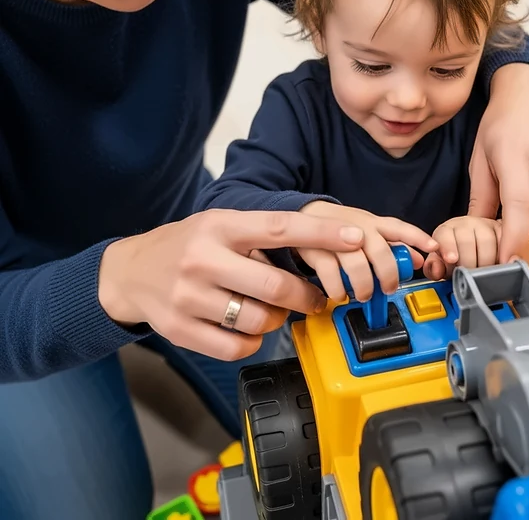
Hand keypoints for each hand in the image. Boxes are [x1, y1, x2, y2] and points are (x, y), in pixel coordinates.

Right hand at [97, 209, 365, 361]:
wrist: (129, 272)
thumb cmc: (187, 246)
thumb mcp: (219, 226)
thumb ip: (260, 238)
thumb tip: (318, 254)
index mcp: (219, 226)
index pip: (279, 228)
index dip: (320, 235)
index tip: (355, 238)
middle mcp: (202, 259)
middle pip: (275, 287)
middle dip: (306, 297)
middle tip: (316, 298)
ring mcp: (188, 297)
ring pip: (258, 321)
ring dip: (277, 320)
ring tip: (271, 310)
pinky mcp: (179, 330)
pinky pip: (236, 347)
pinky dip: (253, 341)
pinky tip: (247, 327)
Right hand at [297, 201, 437, 301]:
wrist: (303, 216)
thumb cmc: (340, 227)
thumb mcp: (369, 231)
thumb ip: (392, 244)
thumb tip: (418, 258)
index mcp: (372, 223)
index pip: (399, 228)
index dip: (417, 238)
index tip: (433, 248)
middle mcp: (356, 228)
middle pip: (379, 250)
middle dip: (387, 273)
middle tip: (388, 288)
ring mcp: (334, 238)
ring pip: (356, 263)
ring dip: (363, 284)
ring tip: (363, 295)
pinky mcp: (315, 250)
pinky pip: (330, 274)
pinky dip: (337, 289)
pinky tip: (340, 294)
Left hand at [424, 216, 501, 279]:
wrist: (477, 248)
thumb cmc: (457, 257)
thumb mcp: (442, 264)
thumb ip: (435, 268)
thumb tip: (436, 271)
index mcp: (446, 231)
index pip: (444, 236)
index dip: (448, 248)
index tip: (452, 259)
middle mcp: (465, 224)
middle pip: (466, 242)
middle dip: (468, 263)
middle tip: (470, 276)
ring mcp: (485, 225)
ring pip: (487, 242)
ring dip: (486, 262)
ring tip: (483, 272)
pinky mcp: (502, 230)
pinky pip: (504, 242)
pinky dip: (502, 256)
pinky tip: (498, 264)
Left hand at [468, 64, 528, 265]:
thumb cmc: (502, 125)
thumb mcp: (479, 159)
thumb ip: (481, 201)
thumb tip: (478, 240)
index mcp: (516, 155)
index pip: (521, 209)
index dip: (515, 243)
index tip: (507, 265)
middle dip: (527, 246)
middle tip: (511, 254)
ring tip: (527, 211)